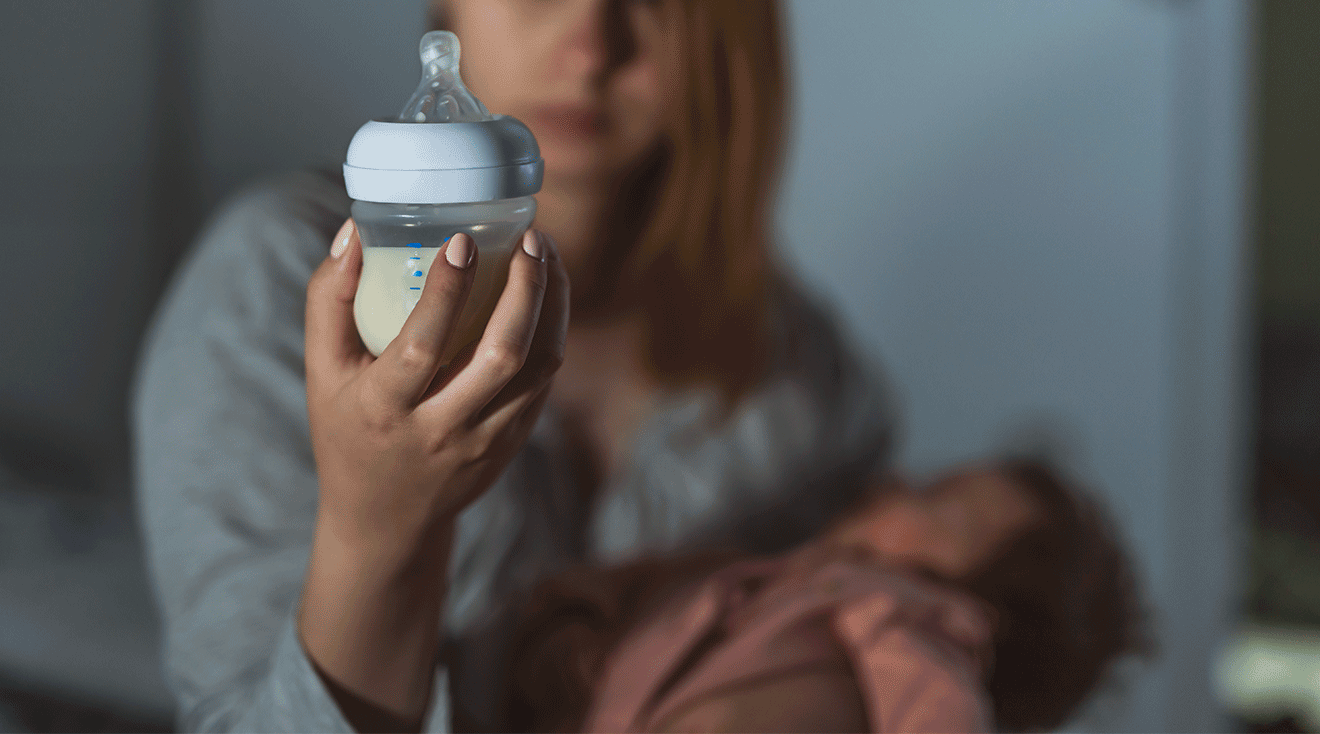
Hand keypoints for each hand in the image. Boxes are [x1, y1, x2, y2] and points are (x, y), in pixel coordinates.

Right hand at [298, 219, 567, 729]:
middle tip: (531, 239)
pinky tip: (548, 294)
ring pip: (537, 369)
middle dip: (525, 291)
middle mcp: (439, 429)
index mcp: (384, 408)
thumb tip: (355, 229)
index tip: (462, 240)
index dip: (446, 291)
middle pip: (501, 356)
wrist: (385, 520)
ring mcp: (483, 441)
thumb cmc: (348, 430)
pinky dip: (552, 333)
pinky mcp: (511, 444)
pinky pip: (543, 383)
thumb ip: (329, 300)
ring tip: (548, 255)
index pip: (422, 345)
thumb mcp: (321, 372)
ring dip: (552, 306)